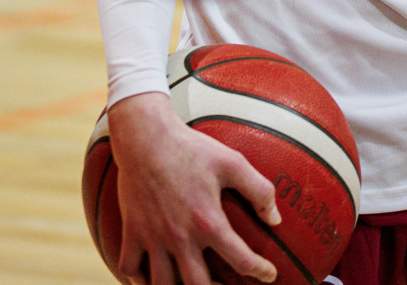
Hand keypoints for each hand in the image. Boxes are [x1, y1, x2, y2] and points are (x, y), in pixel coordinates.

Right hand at [108, 93, 279, 284]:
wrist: (146, 136)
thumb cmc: (191, 147)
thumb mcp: (231, 161)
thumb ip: (258, 189)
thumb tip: (276, 219)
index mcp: (207, 221)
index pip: (240, 260)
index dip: (259, 271)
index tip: (269, 275)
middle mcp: (180, 236)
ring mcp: (153, 237)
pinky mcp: (132, 232)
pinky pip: (130, 270)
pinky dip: (139, 280)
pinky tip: (152, 276)